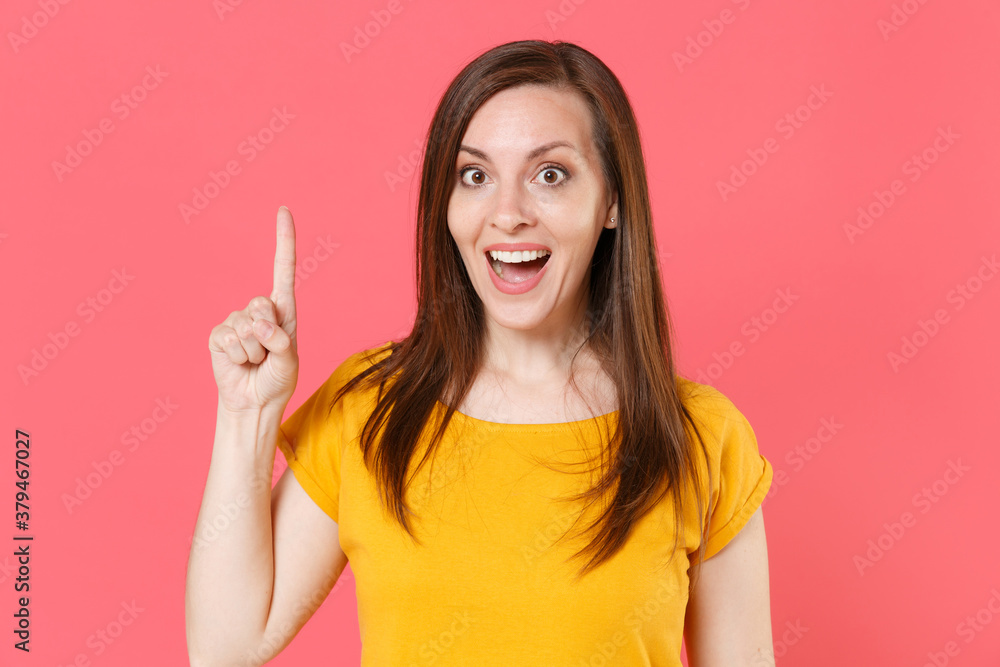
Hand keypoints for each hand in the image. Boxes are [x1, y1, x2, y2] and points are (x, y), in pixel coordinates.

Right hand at [208, 206, 298, 414]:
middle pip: (262, 306)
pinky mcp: (218, 335)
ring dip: (253, 351)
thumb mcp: (290, 362)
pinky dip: (237, 356)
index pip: (283, 269)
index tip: (283, 210)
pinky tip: (239, 363)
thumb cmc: (277, 380)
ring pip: (246, 327)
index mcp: (283, 310)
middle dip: (268, 335)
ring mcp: (236, 320)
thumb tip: (259, 326)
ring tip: (255, 362)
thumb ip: (281, 343)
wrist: (254, 402)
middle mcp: (259, 310)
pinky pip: (228, 339)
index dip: (283, 240)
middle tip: (268, 354)